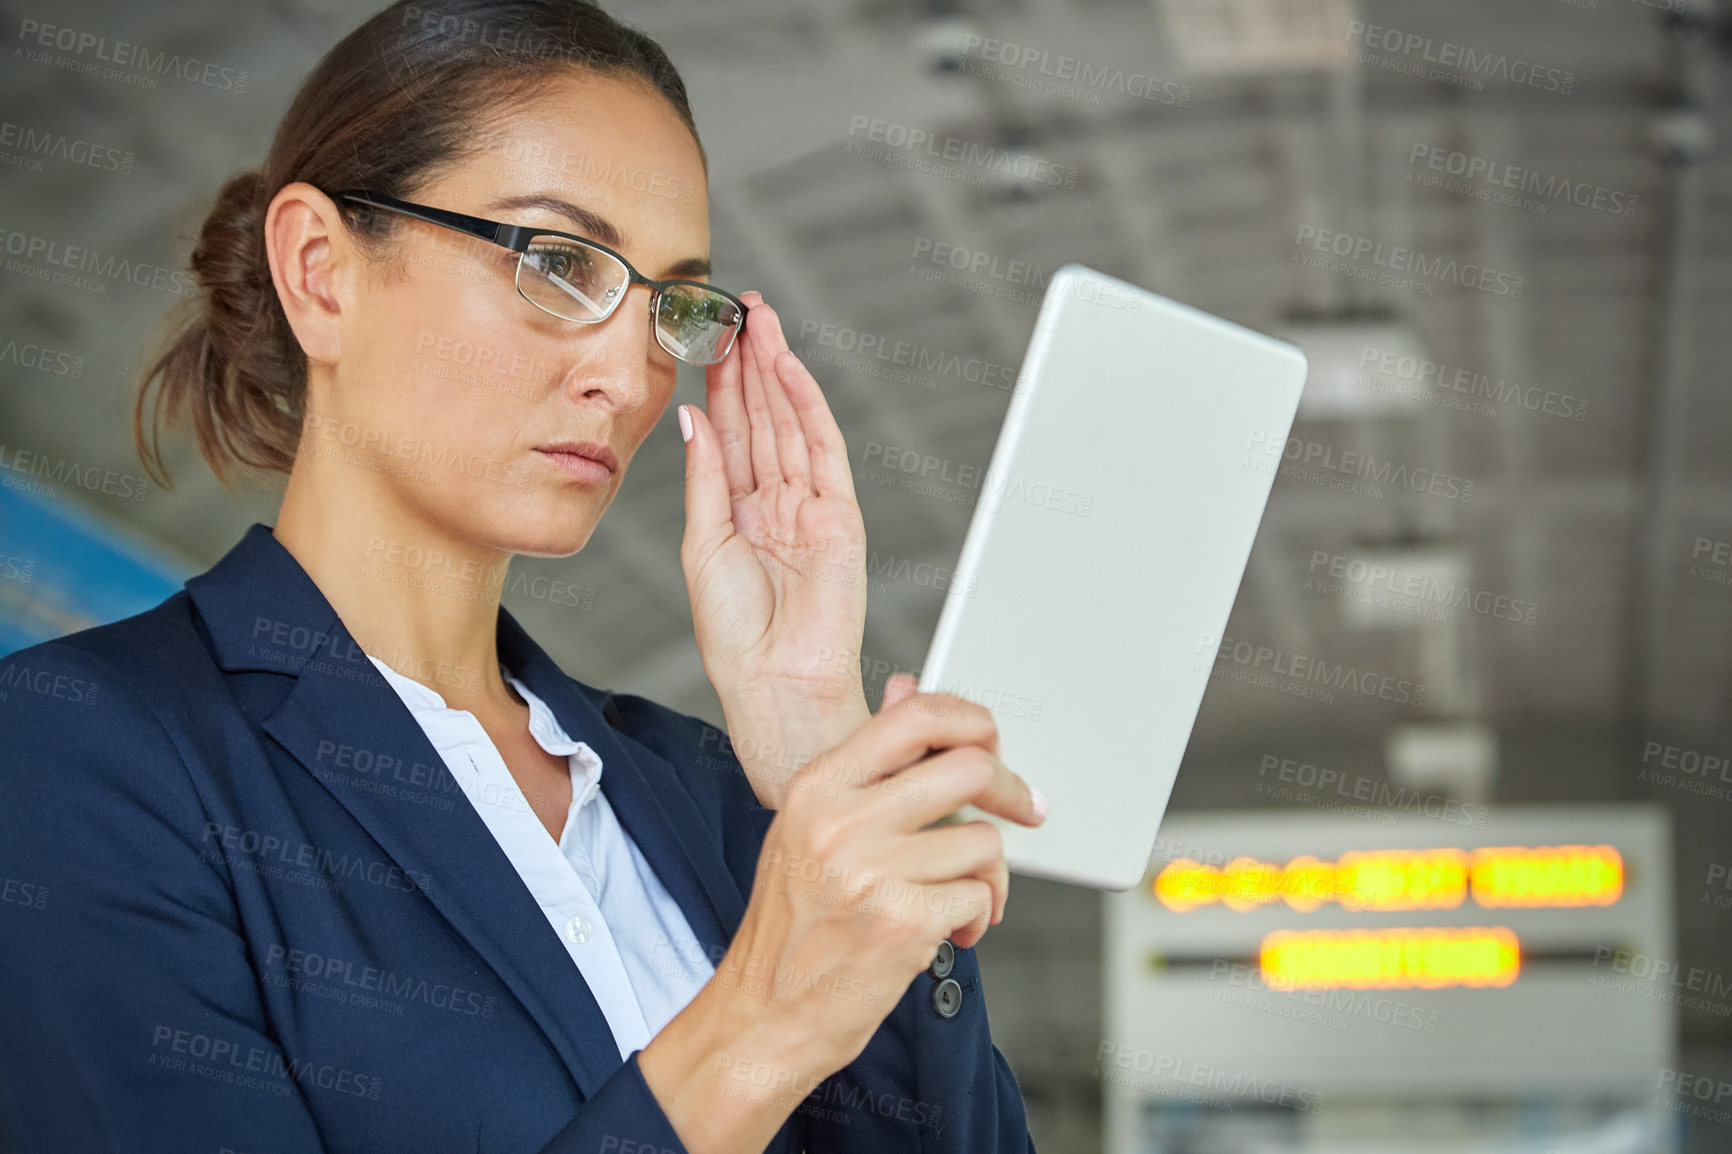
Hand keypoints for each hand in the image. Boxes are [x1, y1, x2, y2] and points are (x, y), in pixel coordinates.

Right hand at [639, 688, 1046, 1153]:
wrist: (762, 1016)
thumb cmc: (792, 925)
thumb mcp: (808, 828)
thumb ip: (864, 765)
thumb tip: (907, 688)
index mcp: (816, 786)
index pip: (913, 718)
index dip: (970, 720)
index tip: (992, 743)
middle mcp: (840, 821)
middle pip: (969, 768)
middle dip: (1010, 793)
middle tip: (1022, 811)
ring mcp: (870, 872)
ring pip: (983, 841)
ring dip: (988, 874)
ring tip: (960, 899)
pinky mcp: (902, 923)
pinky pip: (978, 896)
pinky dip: (976, 916)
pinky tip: (949, 932)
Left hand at [679, 292, 870, 807]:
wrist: (774, 685)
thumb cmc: (735, 637)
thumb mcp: (701, 547)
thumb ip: (703, 480)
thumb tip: (691, 419)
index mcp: (738, 514)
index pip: (731, 434)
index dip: (720, 385)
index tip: (706, 337)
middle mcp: (776, 504)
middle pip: (763, 418)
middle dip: (750, 363)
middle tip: (737, 309)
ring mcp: (810, 507)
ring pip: (792, 423)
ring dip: (776, 371)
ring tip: (759, 321)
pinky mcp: (840, 516)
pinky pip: (823, 449)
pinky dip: (807, 406)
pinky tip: (787, 369)